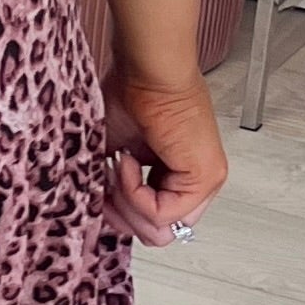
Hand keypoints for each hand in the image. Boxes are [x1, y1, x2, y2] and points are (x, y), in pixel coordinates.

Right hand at [101, 62, 227, 247]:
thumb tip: (99, 213)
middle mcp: (195, 182)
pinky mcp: (205, 177)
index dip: (120, 213)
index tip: (103, 185)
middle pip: (156, 234)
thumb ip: (113, 189)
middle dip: (122, 216)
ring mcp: (204, 182)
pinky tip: (128, 161)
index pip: (151, 222)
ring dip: (126, 203)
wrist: (146, 70)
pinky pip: (161, 213)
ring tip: (117, 166)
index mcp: (176, 175)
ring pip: (159, 230)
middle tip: (107, 185)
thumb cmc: (132, 95)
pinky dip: (134, 193)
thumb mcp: (115, 154)